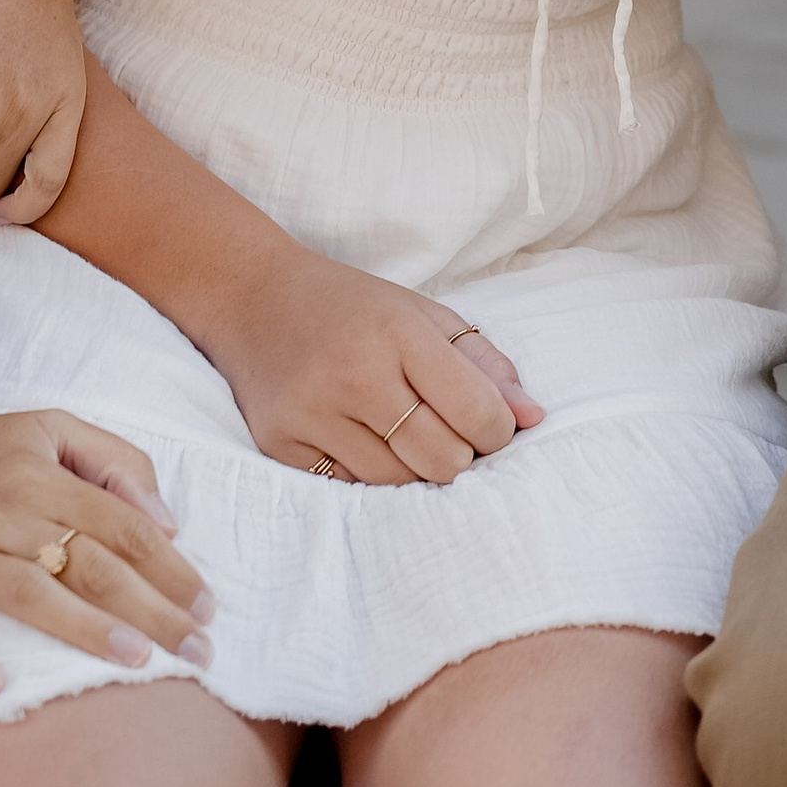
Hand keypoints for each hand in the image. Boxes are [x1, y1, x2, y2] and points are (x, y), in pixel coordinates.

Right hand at [0, 391, 212, 698]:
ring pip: (31, 594)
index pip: (122, 526)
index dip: (170, 566)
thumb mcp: (47, 429)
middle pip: (90, 564)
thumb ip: (113, 462)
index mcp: (40, 477)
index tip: (208, 605)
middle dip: (152, 610)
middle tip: (199, 649)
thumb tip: (167, 521)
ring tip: (138, 662)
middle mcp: (3, 514)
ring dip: (86, 630)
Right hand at [208, 238, 545, 485]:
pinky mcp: (280, 444)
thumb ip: (484, 363)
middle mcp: (353, 373)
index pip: (476, 412)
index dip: (497, 430)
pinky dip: (369, 474)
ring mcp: (312, 413)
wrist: (254, 298)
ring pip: (396, 484)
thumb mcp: (423, 314)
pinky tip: (364, 441)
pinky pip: (348, 489)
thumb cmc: (353, 307)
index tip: (489, 423)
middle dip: (459, 455)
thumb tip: (532, 418)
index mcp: (398, 332)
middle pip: (441, 460)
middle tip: (448, 432)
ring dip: (414, 469)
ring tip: (403, 433)